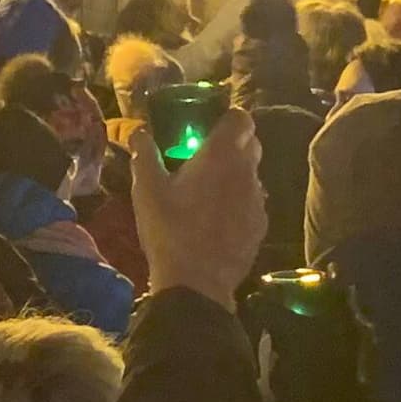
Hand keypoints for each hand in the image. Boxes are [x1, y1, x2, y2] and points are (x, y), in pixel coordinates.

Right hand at [129, 95, 265, 308]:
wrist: (197, 283)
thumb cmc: (169, 230)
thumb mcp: (147, 190)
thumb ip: (144, 154)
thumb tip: (139, 131)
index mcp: (221, 155)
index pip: (241, 118)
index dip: (228, 118)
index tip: (211, 126)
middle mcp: (247, 172)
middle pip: (251, 144)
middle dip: (233, 144)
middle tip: (206, 156)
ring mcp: (258, 200)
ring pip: (253, 175)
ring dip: (236, 175)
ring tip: (209, 192)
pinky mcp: (260, 226)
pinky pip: (253, 202)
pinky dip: (240, 202)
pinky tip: (218, 219)